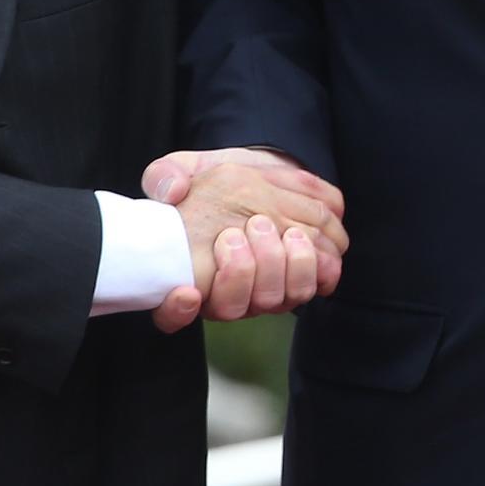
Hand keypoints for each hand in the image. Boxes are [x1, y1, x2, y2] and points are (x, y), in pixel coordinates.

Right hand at [140, 147, 346, 331]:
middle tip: (251, 227)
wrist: (259, 177)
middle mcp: (224, 294)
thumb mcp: (179, 171)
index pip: (172, 314)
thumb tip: (173, 191)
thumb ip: (165, 177)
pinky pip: (315, 286)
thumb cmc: (212, 181)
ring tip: (288, 232)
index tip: (187, 292)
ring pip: (275, 299)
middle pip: (232, 307)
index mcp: (187, 276)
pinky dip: (319, 266)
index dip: (178, 311)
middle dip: (242, 272)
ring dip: (284, 266)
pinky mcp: (299, 280)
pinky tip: (306, 239)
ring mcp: (262, 292)